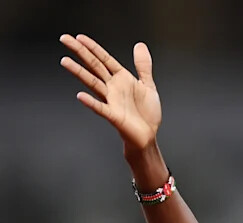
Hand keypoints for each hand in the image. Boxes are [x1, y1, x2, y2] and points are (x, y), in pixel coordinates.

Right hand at [60, 35, 160, 150]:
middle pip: (94, 66)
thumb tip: (139, 45)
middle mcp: (113, 88)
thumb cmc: (146, 113)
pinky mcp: (114, 116)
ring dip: (79, 72)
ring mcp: (111, 101)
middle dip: (81, 52)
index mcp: (121, 79)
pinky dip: (91, 102)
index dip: (93, 48)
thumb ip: (143, 66)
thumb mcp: (148, 85)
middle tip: (64, 39)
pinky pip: (100, 108)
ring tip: (65, 61)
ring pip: (93, 83)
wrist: (148, 135)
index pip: (104, 59)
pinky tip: (80, 95)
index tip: (79, 37)